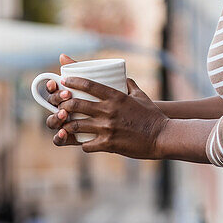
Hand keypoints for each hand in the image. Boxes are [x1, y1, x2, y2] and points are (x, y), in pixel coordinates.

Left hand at [44, 54, 168, 157]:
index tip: (64, 81)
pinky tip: (82, 142)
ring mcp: (107, 128)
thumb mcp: (141, 95)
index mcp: (116, 96)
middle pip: (76, 104)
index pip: (88, 85)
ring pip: (76, 125)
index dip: (73, 82)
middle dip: (63, 104)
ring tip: (64, 125)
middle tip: (60, 106)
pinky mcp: (108, 144)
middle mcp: (109, 111)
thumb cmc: (152, 115)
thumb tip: (122, 77)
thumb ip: (129, 85)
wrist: (162, 136)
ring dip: (67, 125)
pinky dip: (82, 144)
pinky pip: (86, 145)